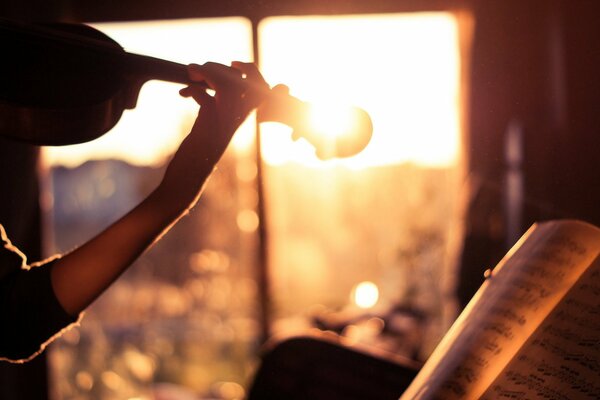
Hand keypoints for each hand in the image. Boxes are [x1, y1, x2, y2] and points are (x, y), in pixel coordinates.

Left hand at [158, 62, 268, 209]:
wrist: (188, 177)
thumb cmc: (197, 153)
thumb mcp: (209, 124)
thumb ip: (213, 106)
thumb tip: (207, 87)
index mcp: (240, 118)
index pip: (258, 86)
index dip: (248, 70)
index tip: (230, 65)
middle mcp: (236, 119)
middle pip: (241, 81)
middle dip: (218, 67)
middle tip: (199, 71)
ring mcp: (224, 122)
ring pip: (228, 85)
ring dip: (208, 72)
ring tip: (191, 74)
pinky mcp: (208, 125)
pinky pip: (205, 96)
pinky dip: (192, 89)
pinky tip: (182, 95)